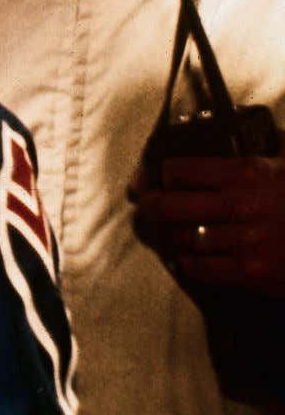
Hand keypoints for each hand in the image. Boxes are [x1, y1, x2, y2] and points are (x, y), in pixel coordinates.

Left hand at [131, 147, 284, 296]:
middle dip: (149, 206)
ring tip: (167, 233)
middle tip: (143, 207)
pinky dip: (188, 263)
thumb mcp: (284, 164)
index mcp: (245, 173)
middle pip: (168, 205)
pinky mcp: (250, 272)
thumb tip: (227, 142)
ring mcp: (243, 241)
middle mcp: (238, 205)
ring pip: (182, 238)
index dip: (161, 175)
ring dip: (171, 237)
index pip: (179, 171)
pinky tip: (186, 258)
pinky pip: (201, 268)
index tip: (153, 178)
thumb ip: (257, 155)